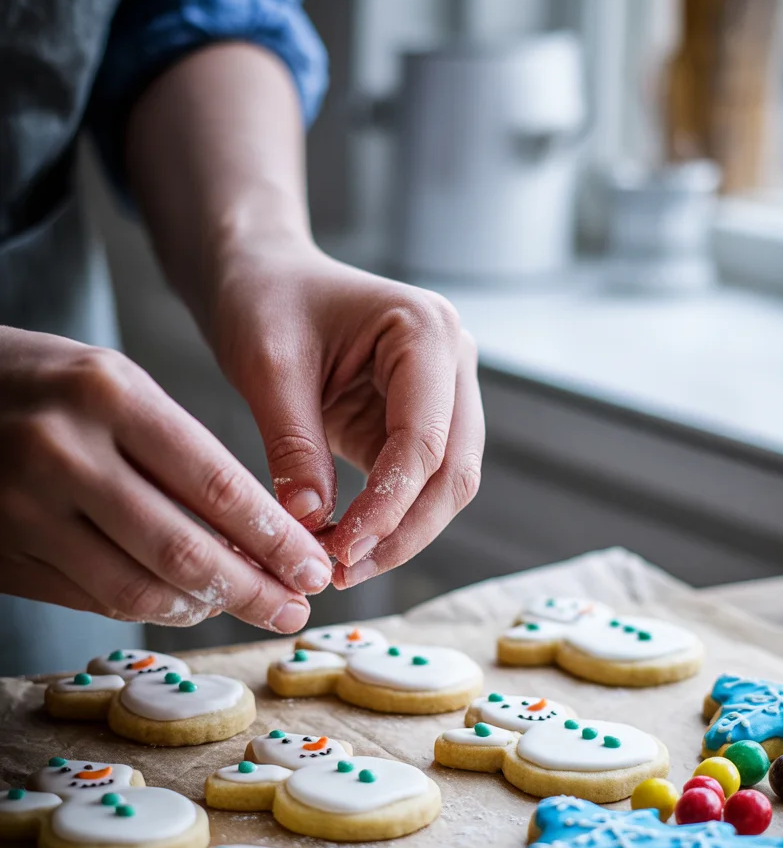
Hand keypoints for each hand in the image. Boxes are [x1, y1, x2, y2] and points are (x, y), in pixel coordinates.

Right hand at [0, 327, 331, 629]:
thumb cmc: (47, 384)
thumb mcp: (115, 385)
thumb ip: (180, 455)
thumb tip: (258, 539)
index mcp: (110, 394)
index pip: (216, 485)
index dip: (275, 539)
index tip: (314, 567)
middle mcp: (64, 452)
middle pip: (182, 549)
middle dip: (252, 589)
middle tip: (293, 608)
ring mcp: (23, 508)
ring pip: (137, 589)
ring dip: (202, 608)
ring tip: (244, 606)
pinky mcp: (1, 551)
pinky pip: (92, 599)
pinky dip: (149, 608)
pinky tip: (184, 603)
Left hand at [211, 245, 484, 588]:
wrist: (263, 275)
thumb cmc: (264, 300)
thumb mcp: (267, 367)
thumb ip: (293, 445)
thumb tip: (309, 527)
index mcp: (426, 331)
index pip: (425, 439)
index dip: (389, 505)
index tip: (340, 552)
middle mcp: (452, 361)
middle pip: (454, 471)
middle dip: (404, 530)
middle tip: (343, 572)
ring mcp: (444, 392)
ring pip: (447, 486)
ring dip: (401, 533)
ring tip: (341, 567)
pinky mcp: (421, 421)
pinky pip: (420, 484)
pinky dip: (389, 520)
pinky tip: (345, 545)